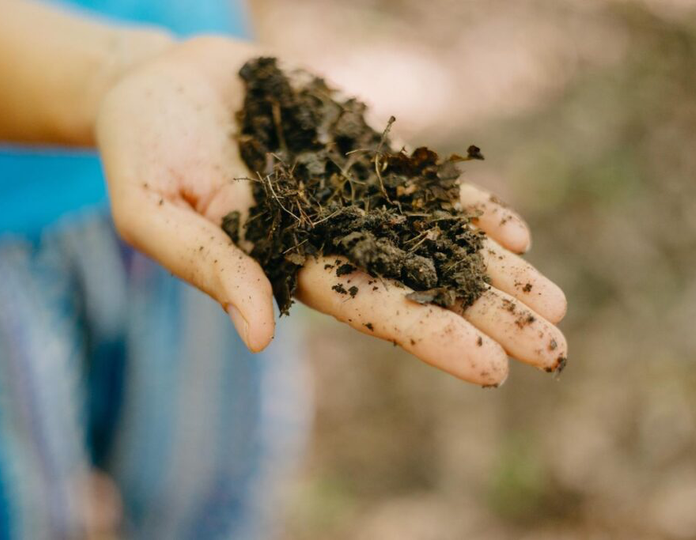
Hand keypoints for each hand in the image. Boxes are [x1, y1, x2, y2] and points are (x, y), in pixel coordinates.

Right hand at [96, 36, 566, 385]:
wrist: (159, 83)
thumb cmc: (140, 151)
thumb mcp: (152, 211)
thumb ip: (207, 266)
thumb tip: (258, 337)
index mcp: (287, 262)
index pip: (369, 308)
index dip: (429, 335)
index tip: (492, 367)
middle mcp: (331, 236)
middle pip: (420, 282)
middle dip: (486, 315)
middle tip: (555, 350)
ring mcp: (351, 193)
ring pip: (435, 236)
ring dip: (494, 269)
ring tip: (555, 301)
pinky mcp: (360, 151)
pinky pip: (423, 183)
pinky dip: (469, 205)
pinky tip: (516, 233)